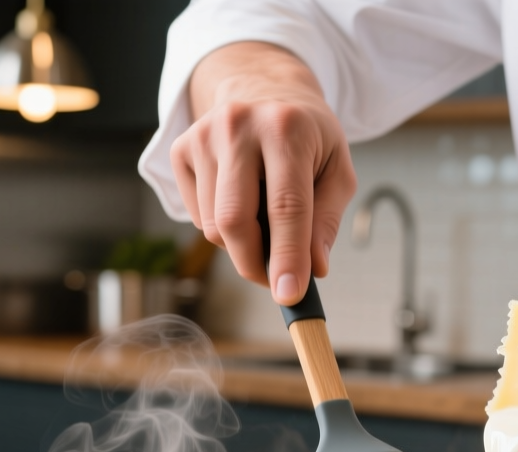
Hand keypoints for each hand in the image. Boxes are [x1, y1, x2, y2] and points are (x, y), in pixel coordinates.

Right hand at [170, 42, 356, 304]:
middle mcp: (239, 126)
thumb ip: (327, 221)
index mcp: (287, 129)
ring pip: (213, 226)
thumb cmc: (308, 138)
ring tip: (265, 225)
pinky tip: (241, 201)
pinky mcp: (180, 149)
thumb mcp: (336, 170)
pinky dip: (221, 227)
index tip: (290, 296)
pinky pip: (197, 217)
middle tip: (276, 280)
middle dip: (255, 264)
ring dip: (241, 246)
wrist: (263, 90)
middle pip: (235, 220)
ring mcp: (203, 136)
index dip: (288, 256)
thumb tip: (314, 269)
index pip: (286, 206)